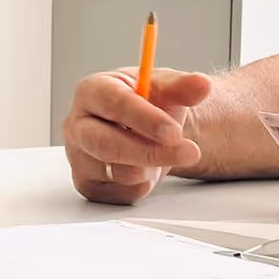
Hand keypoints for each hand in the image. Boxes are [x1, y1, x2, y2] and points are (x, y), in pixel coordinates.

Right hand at [63, 67, 212, 204]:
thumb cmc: (147, 104)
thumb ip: (182, 86)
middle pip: (105, 143)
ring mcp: (78, 155)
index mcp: (92, 91)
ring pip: (114, 171)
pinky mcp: (86, 183)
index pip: (112, 103)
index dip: (144, 119)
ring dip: (149, 168)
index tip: (174, 132)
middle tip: (187, 152)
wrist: (143, 129)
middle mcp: (77, 124)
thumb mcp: (165, 88)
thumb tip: (200, 85)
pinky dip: (141, 186)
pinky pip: (116, 193)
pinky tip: (147, 170)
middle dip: (149, 152)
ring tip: (162, 155)